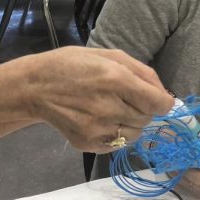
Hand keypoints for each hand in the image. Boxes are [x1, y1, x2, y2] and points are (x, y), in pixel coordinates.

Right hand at [26, 47, 173, 151]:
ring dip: (133, 123)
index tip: (160, 100)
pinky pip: (118, 144)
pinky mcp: (88, 144)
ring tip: (114, 110)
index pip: (158, 102)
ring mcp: (98, 129)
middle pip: (147, 118)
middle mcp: (109, 107)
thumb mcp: (108, 55)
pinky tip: (103, 120)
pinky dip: (117, 134)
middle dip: (144, 109)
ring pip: (136, 134)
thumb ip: (142, 72)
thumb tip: (164, 95)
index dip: (164, 102)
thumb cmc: (72, 65)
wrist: (34, 87)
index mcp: (115, 79)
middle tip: (126, 98)